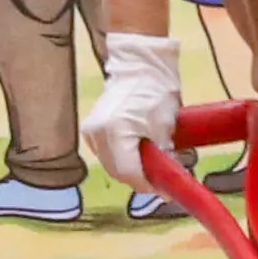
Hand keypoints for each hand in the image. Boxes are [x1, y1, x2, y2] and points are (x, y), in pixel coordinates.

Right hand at [81, 34, 183, 191]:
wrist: (140, 68)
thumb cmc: (156, 94)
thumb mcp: (165, 129)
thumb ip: (163, 157)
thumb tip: (167, 182)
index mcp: (114, 132)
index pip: (129, 172)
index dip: (148, 185)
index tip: (166, 190)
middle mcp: (96, 133)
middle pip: (117, 171)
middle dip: (140, 180)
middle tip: (161, 182)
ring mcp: (90, 131)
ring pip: (111, 165)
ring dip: (130, 171)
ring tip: (151, 169)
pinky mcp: (90, 129)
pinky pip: (106, 154)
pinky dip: (121, 159)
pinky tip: (136, 156)